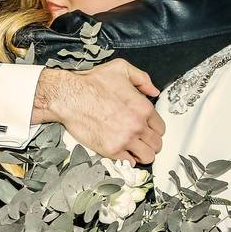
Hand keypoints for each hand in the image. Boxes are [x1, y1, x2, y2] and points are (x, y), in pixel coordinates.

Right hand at [32, 60, 164, 163]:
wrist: (69, 97)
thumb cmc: (92, 83)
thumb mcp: (121, 69)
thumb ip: (142, 78)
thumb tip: (154, 91)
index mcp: (143, 108)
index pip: (161, 128)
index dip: (154, 129)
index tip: (147, 130)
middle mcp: (137, 125)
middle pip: (157, 144)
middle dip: (150, 142)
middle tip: (141, 140)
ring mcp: (125, 139)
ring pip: (148, 156)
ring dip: (143, 154)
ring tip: (135, 149)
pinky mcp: (112, 150)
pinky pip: (129, 162)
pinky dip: (128, 159)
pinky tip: (122, 152)